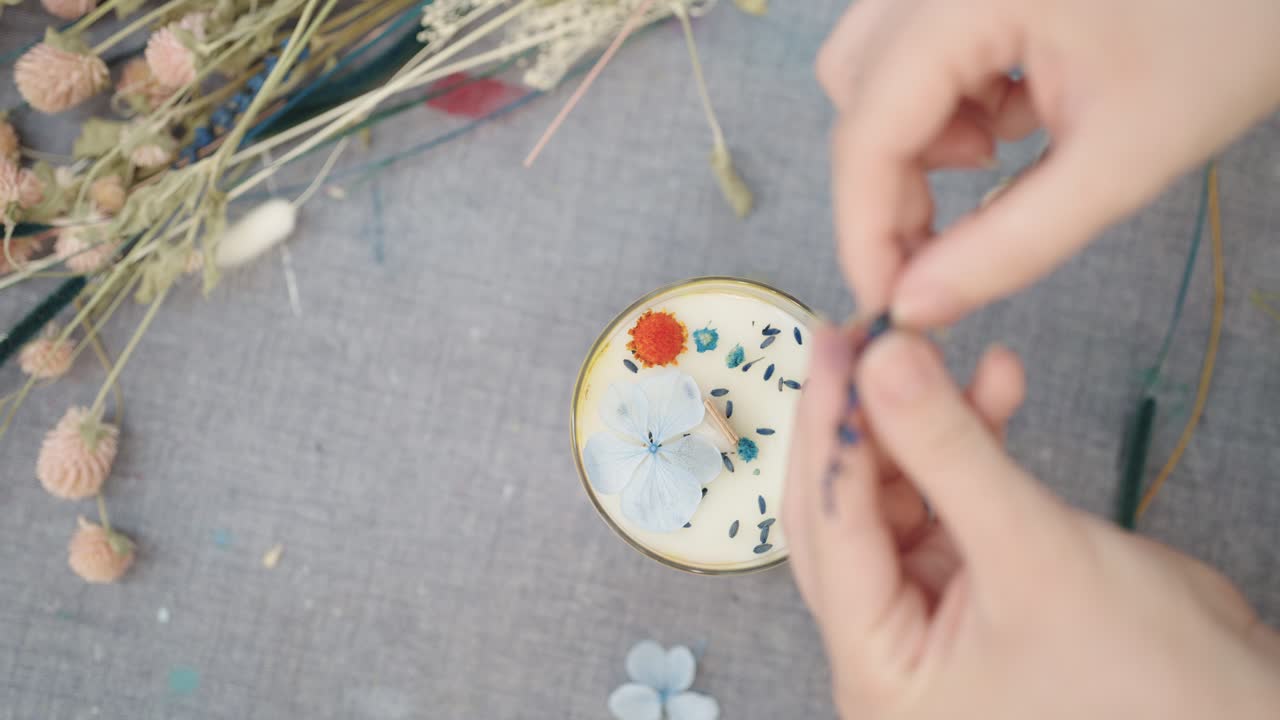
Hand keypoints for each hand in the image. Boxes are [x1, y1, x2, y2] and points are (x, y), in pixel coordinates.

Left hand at [784, 327, 1279, 718]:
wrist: (1233, 709)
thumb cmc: (1144, 677)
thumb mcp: (1032, 549)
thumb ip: (947, 450)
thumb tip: (880, 362)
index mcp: (877, 668)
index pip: (828, 527)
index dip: (829, 428)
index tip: (835, 344)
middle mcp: (883, 646)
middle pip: (845, 509)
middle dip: (865, 420)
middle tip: (869, 339)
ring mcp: (921, 612)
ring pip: (894, 493)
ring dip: (921, 422)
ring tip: (946, 352)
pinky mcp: (962, 581)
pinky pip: (942, 496)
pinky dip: (963, 442)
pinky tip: (993, 385)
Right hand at [819, 0, 1279, 324]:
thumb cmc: (1227, 36)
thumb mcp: (1120, 160)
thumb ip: (1009, 245)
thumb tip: (915, 306)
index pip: (867, 131)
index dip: (865, 230)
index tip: (891, 305)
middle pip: (855, 93)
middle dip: (895, 177)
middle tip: (951, 238)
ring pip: (876, 68)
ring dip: (921, 134)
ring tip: (1008, 152)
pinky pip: (917, 44)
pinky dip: (949, 97)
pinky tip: (1019, 107)